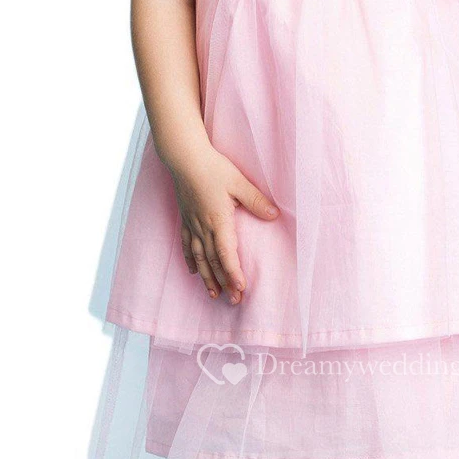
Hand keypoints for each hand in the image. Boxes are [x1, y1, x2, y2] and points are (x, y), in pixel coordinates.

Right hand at [169, 147, 279, 304]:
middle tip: (234, 301)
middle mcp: (203, 227)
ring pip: (199, 258)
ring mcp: (192, 224)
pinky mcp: (185, 218)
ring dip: (207, 278)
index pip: (226, 253)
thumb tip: (274, 215)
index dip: (233, 272)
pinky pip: (186, 245)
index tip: (241, 288)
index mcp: (218, 220)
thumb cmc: (212, 168)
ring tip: (214, 294)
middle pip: (213, 261)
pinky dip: (190, 260)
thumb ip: (256, 200)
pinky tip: (194, 271)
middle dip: (224, 282)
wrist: (184, 157)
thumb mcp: (239, 182)